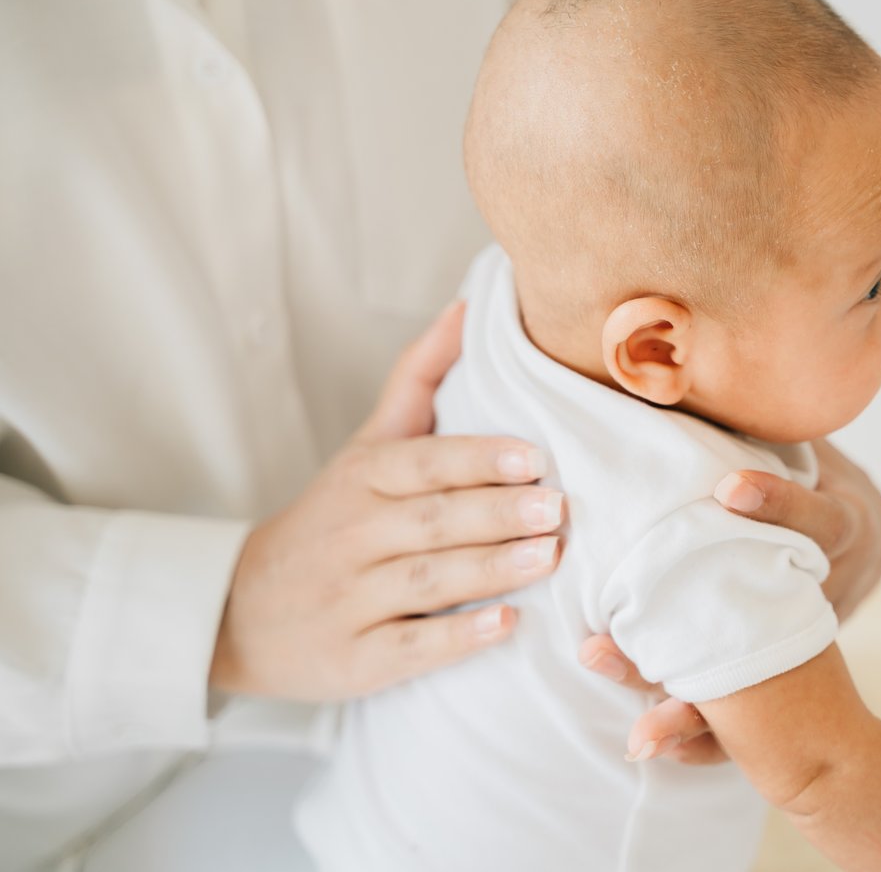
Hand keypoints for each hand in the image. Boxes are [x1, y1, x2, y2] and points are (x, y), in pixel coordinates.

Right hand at [210, 301, 564, 700]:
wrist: (236, 612)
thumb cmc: (331, 518)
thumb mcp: (366, 446)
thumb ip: (418, 378)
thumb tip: (470, 307)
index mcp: (362, 479)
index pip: (422, 464)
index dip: (475, 459)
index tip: (533, 458)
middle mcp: (351, 536)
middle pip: (430, 521)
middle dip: (494, 514)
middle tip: (556, 509)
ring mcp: (349, 600)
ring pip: (425, 581)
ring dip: (489, 570)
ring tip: (546, 558)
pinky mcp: (354, 660)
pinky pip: (408, 648)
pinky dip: (456, 638)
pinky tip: (505, 625)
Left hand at [578, 437, 880, 763]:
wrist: (866, 539)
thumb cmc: (816, 473)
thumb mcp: (807, 440)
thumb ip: (760, 414)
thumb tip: (696, 337)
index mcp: (842, 529)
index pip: (818, 521)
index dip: (779, 506)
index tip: (729, 490)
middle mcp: (823, 592)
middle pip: (772, 625)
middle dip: (706, 637)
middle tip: (618, 644)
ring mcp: (808, 643)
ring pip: (759, 687)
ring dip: (696, 708)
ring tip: (639, 729)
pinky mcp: (788, 680)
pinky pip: (751, 725)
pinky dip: (704, 739)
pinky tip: (650, 747)